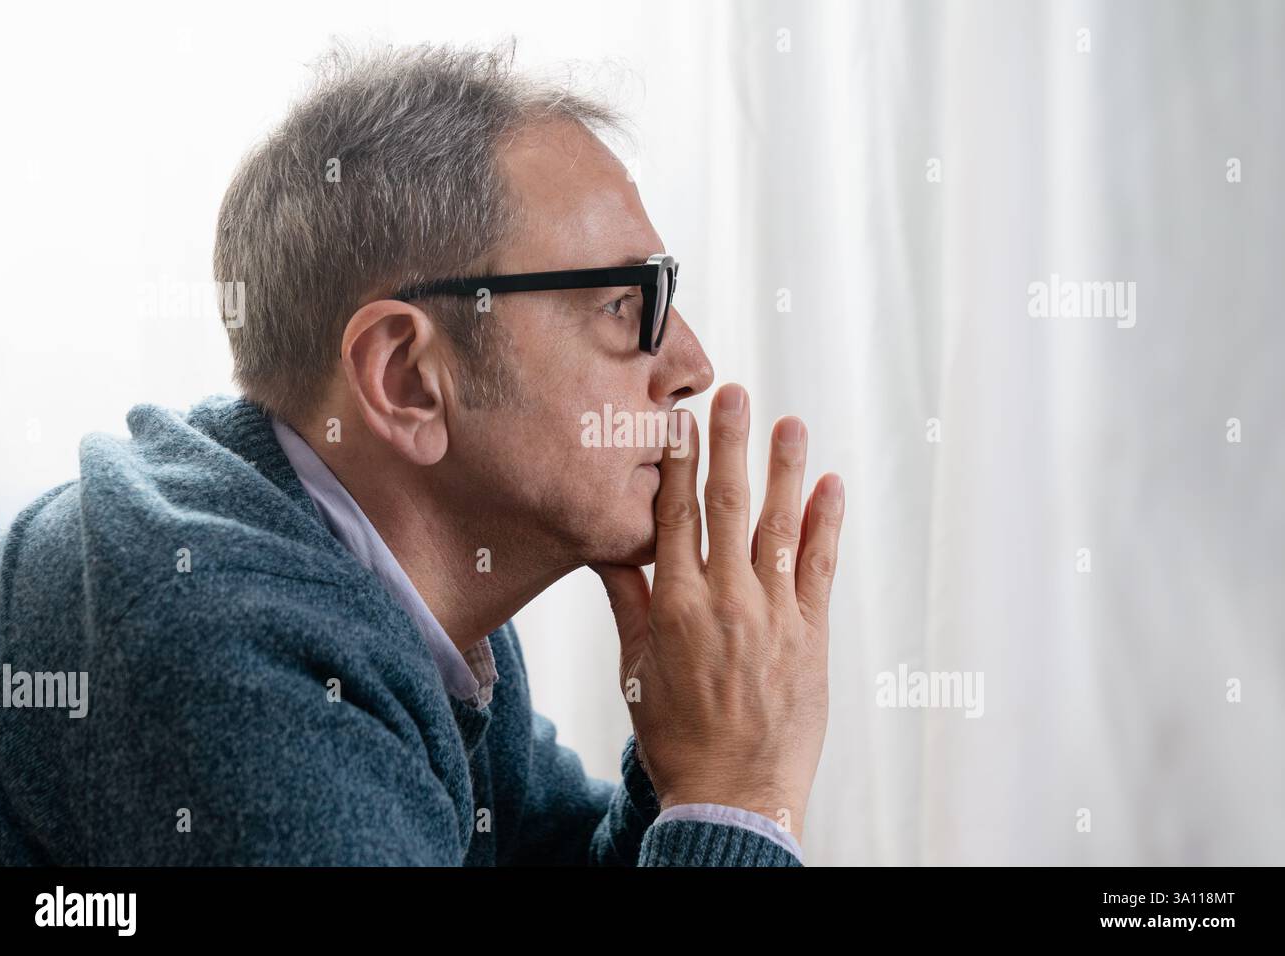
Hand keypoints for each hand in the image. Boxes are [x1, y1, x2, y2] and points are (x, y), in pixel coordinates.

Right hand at [592, 382, 843, 843]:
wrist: (734, 795)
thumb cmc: (676, 736)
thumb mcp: (635, 668)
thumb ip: (628, 601)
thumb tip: (607, 547)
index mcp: (676, 604)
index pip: (675, 514)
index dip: (678, 461)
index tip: (680, 418)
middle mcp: (726, 598)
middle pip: (728, 504)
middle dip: (730, 443)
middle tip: (734, 393)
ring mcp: (774, 614)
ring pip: (780, 525)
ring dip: (786, 469)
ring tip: (790, 422)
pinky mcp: (812, 634)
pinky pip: (822, 568)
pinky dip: (828, 525)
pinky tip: (832, 486)